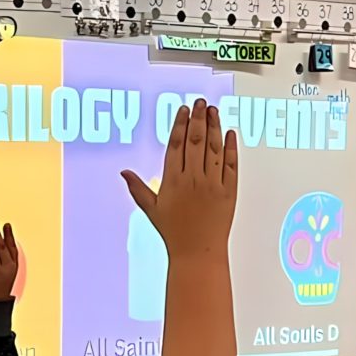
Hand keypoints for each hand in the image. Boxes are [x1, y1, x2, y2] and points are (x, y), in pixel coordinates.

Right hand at [123, 98, 237, 260]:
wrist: (198, 253)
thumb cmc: (175, 233)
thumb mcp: (152, 209)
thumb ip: (138, 188)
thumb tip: (124, 172)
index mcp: (173, 181)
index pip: (175, 144)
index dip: (179, 124)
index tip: (183, 110)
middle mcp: (193, 179)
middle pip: (195, 141)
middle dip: (198, 118)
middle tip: (200, 103)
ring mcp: (212, 184)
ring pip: (214, 148)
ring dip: (214, 127)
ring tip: (213, 111)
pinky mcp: (229, 192)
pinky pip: (230, 165)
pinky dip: (231, 148)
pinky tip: (229, 134)